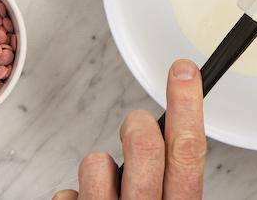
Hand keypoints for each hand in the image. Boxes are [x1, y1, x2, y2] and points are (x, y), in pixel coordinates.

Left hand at [53, 59, 206, 199]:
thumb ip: (167, 179)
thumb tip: (159, 135)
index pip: (188, 150)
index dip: (187, 104)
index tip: (183, 70)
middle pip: (146, 146)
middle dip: (137, 124)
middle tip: (133, 129)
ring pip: (97, 163)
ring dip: (98, 167)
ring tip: (102, 187)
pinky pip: (67, 194)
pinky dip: (75, 197)